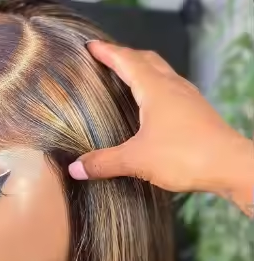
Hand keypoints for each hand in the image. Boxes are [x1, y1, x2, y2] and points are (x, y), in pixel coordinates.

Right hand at [68, 42, 252, 200]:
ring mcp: (188, 98)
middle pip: (147, 60)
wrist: (230, 165)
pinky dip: (156, 88)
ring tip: (127, 78)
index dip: (108, 52)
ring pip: (162, 73)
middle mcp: (173, 87)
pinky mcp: (197, 112)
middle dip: (125, 56)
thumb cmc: (183, 155)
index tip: (91, 46)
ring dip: (143, 70)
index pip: (127, 61)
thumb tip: (75, 169)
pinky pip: (172, 90)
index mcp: (155, 89)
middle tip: (107, 59)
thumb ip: (104, 163)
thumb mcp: (136, 160)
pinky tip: (152, 107)